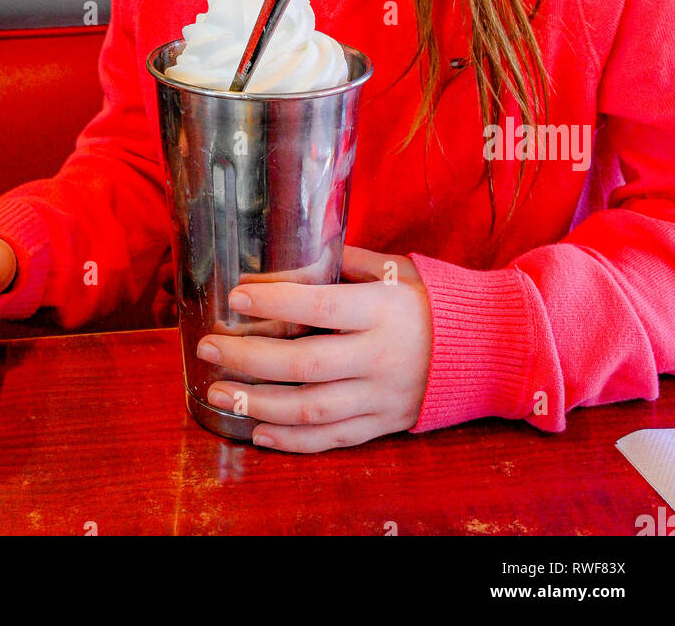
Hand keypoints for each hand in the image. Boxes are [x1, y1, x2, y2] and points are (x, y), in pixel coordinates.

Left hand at [197, 247, 432, 452]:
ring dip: (258, 404)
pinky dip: (291, 440)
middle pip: (304, 365)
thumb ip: (346, 264)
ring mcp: (381, 397)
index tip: (236, 297)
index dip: (275, 303)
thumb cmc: (432, 300)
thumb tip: (291, 255)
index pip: (320, 308)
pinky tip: (257, 433)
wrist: (487, 348)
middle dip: (249, 358)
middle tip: (208, 347)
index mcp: (383, 310)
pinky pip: (331, 439)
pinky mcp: (383, 424)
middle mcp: (380, 357)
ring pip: (311, 409)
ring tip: (219, 393)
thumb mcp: (396, 269)